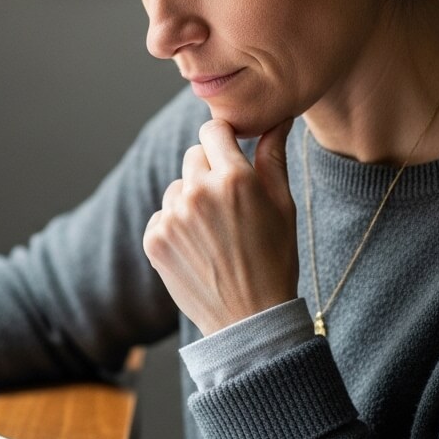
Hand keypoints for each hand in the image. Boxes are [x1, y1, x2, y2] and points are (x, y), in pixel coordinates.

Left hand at [143, 118, 298, 334]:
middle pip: (193, 156)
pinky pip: (162, 216)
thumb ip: (273, 157)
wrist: (249, 318)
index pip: (213, 130)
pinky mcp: (154, 239)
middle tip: (229, 204)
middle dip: (209, 171)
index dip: (223, 140)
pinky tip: (199, 249)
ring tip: (215, 233)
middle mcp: (198, 193)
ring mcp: (172, 217)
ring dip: (191, 200)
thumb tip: (276, 119)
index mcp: (233, 178)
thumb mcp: (283, 206)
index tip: (231, 154)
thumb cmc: (275, 259)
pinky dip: (175, 227)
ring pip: (177, 188)